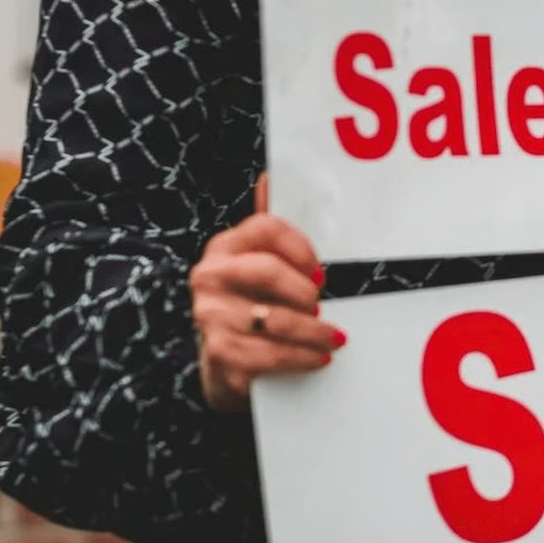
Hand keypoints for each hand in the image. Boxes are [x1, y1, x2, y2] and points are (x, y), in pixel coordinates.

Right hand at [190, 175, 345, 411]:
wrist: (225, 364)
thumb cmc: (253, 306)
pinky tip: (318, 357)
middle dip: (305, 291)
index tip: (320, 271)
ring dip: (314, 331)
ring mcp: (211, 315)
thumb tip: (270, 177)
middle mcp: (210, 276)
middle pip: (268, 270)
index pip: (266, 228)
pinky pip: (272, 354)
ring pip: (276, 319)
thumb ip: (270, 231)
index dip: (301, 247)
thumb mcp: (260, 266)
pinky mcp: (219, 353)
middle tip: (322, 305)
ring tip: (333, 337)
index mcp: (225, 247)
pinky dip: (303, 357)